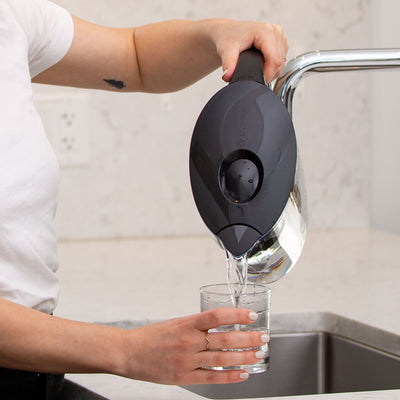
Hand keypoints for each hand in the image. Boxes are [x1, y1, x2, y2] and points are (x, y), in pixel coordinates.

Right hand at [121, 308, 268, 384]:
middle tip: (264, 337)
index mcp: (187, 323)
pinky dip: (229, 375)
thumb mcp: (176, 323)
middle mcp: (189, 340)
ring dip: (244, 356)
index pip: (217, 315)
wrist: (129, 353)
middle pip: (225, 338)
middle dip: (249, 338)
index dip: (237, 314)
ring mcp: (187, 360)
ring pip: (222, 358)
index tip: (251, 314)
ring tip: (259, 353)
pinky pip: (212, 377)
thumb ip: (197, 325)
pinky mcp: (184, 376)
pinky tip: (242, 373)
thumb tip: (220, 325)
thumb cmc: (152, 336)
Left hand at [206, 19, 288, 82]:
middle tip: (253, 77)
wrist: (227, 32)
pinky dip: (274, 67)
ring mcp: (280, 36)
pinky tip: (262, 66)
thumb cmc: (228, 37)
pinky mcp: (281, 41)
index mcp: (266, 31)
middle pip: (280, 63)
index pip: (275, 61)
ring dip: (272, 72)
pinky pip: (282, 60)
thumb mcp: (226, 50)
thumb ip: (228, 63)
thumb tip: (227, 76)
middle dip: (268, 75)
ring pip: (282, 62)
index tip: (256, 81)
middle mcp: (275, 32)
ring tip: (257, 71)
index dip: (267, 75)